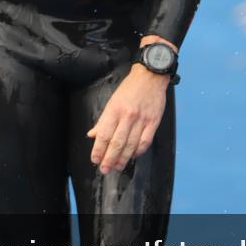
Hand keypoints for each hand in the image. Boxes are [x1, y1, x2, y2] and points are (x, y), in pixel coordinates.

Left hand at [86, 38, 178, 173]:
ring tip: (117, 166)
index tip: (95, 159)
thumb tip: (92, 134)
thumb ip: (103, 120)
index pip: (104, 134)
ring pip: (131, 145)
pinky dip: (139, 151)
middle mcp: (127, 116)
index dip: (98, 150)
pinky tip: (133, 156)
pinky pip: (145, 141)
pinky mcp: (153, 121)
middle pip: (117, 143)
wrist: (150, 76)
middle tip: (105, 169)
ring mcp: (141, 119)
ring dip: (123, 159)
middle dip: (109, 159)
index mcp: (114, 110)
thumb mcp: (112, 101)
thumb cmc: (130, 88)